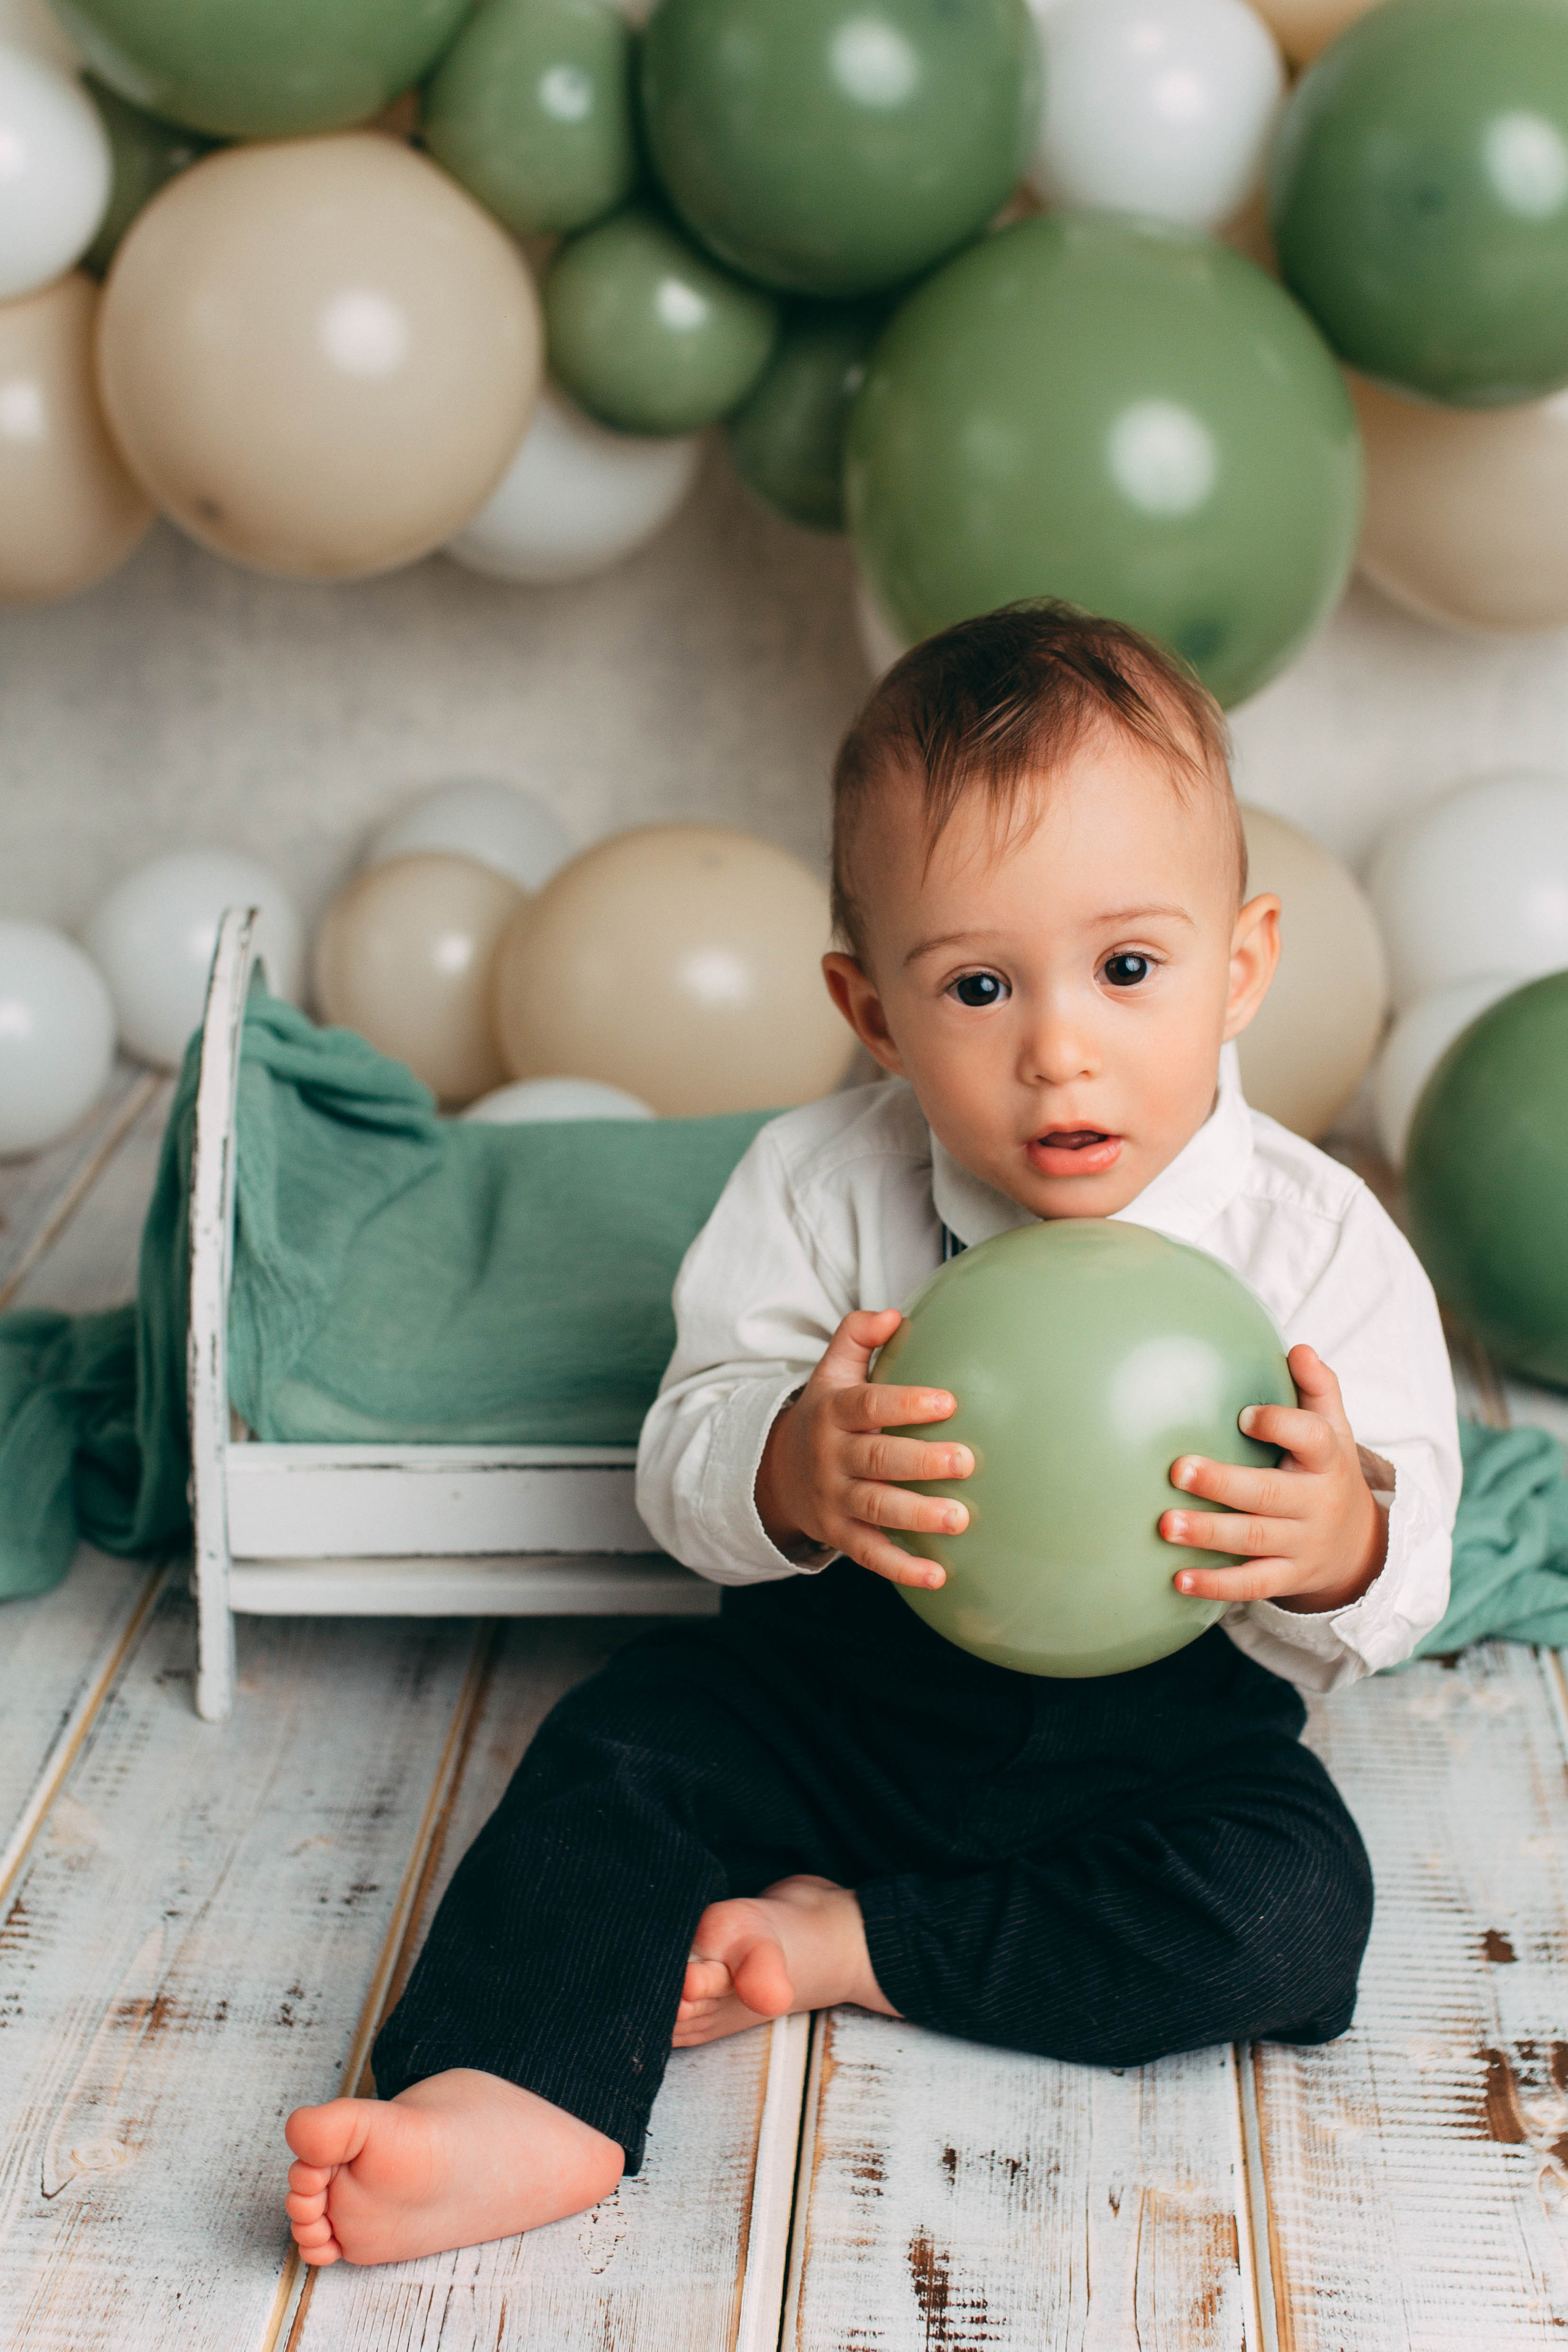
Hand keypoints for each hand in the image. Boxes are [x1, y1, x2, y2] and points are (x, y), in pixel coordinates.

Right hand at [754, 1309, 972, 1589]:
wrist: (775, 1472)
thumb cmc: (825, 1415)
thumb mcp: (830, 1372)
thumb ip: (856, 1336)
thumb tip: (893, 1314)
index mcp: (834, 1413)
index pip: (868, 1405)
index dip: (905, 1403)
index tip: (947, 1402)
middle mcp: (831, 1457)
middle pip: (876, 1458)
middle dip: (920, 1461)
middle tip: (966, 1460)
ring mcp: (834, 1499)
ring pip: (875, 1508)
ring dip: (917, 1515)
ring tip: (960, 1519)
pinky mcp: (839, 1534)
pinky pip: (869, 1554)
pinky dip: (901, 1568)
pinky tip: (938, 1576)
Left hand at [1159, 1344, 1387, 1613]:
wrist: (1359, 1547)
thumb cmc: (1327, 1472)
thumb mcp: (1334, 1429)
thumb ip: (1318, 1388)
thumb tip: (1299, 1348)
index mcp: (1327, 1460)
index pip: (1312, 1439)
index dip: (1280, 1426)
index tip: (1243, 1416)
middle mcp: (1316, 1504)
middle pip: (1269, 1495)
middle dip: (1223, 1484)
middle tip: (1178, 1471)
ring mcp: (1303, 1545)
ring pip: (1254, 1541)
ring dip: (1208, 1534)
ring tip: (1165, 1525)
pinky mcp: (1289, 1579)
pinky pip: (1252, 1585)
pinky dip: (1216, 1585)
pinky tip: (1178, 1579)